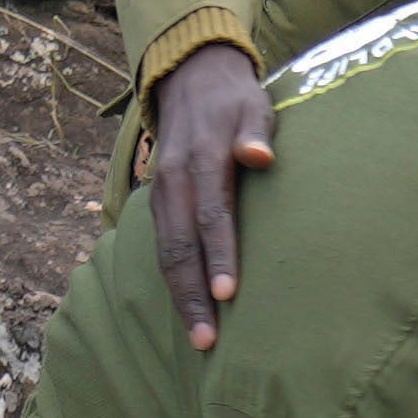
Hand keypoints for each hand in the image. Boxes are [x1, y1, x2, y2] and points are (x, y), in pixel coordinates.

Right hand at [150, 45, 277, 328]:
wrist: (190, 78)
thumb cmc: (234, 100)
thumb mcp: (253, 103)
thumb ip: (257, 130)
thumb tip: (260, 156)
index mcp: (199, 159)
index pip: (211, 215)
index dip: (220, 255)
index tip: (229, 294)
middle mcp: (173, 181)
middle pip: (180, 246)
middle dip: (193, 295)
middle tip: (207, 340)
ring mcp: (161, 193)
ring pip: (165, 253)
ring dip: (181, 297)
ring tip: (199, 339)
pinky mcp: (158, 202)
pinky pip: (162, 248)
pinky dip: (174, 281)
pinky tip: (188, 310)